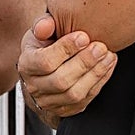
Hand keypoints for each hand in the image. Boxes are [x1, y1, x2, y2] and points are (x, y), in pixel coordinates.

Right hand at [17, 13, 115, 128]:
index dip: (65, 50)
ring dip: (95, 74)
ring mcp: (50, 102)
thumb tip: (47, 25)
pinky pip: (86, 99)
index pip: (44, 62)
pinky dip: (100, 82)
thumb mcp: (38, 33)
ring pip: (75, 94)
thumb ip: (43, 25)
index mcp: (27, 65)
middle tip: (100, 47)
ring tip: (108, 56)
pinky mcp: (66, 110)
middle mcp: (35, 87)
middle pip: (61, 81)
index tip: (83, 36)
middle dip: (84, 63)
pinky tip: (108, 66)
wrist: (42, 72)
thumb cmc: (42, 48)